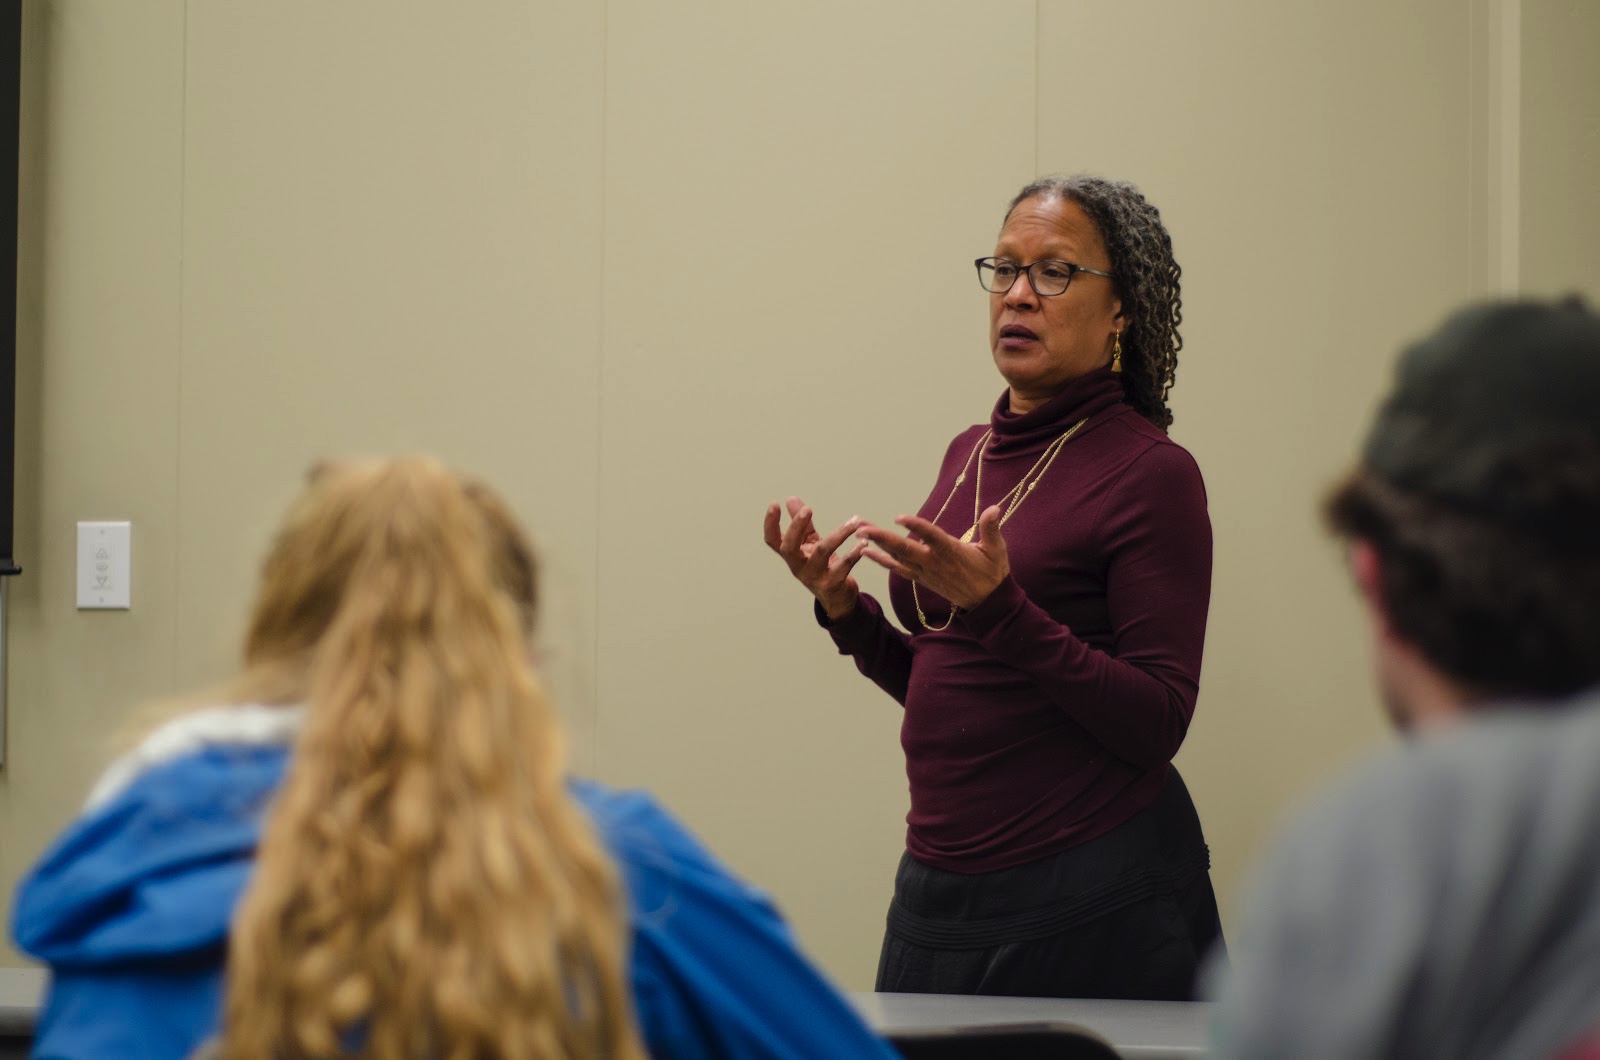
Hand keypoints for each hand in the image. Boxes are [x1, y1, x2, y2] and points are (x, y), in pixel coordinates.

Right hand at [763, 496, 866, 620]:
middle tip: (807, 509)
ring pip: (822, 552)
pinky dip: (854, 553)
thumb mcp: (810, 544)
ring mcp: (814, 577)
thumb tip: (791, 499)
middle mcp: (798, 567)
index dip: (770, 524)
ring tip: (854, 522)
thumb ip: (803, 524)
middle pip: (790, 548)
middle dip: (797, 527)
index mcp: (792, 556)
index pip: (772, 541)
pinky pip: (844, 565)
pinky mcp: (833, 584)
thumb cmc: (822, 566)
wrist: (837, 598)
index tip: (774, 504)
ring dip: (839, 534)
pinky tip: (863, 542)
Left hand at [857, 505, 1008, 610]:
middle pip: (904, 548)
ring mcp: (925, 571)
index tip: (899, 518)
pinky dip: (881, 560)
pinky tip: (865, 551)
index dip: (916, 527)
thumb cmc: (992, 572)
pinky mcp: (921, 578)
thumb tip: (995, 507)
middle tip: (862, 527)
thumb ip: (991, 528)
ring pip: (897, 557)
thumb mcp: (996, 549)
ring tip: (859, 532)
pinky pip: (897, 569)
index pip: (931, 536)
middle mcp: (933, 562)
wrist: (986, 602)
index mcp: (951, 551)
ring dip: (876, 544)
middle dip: (881, 537)